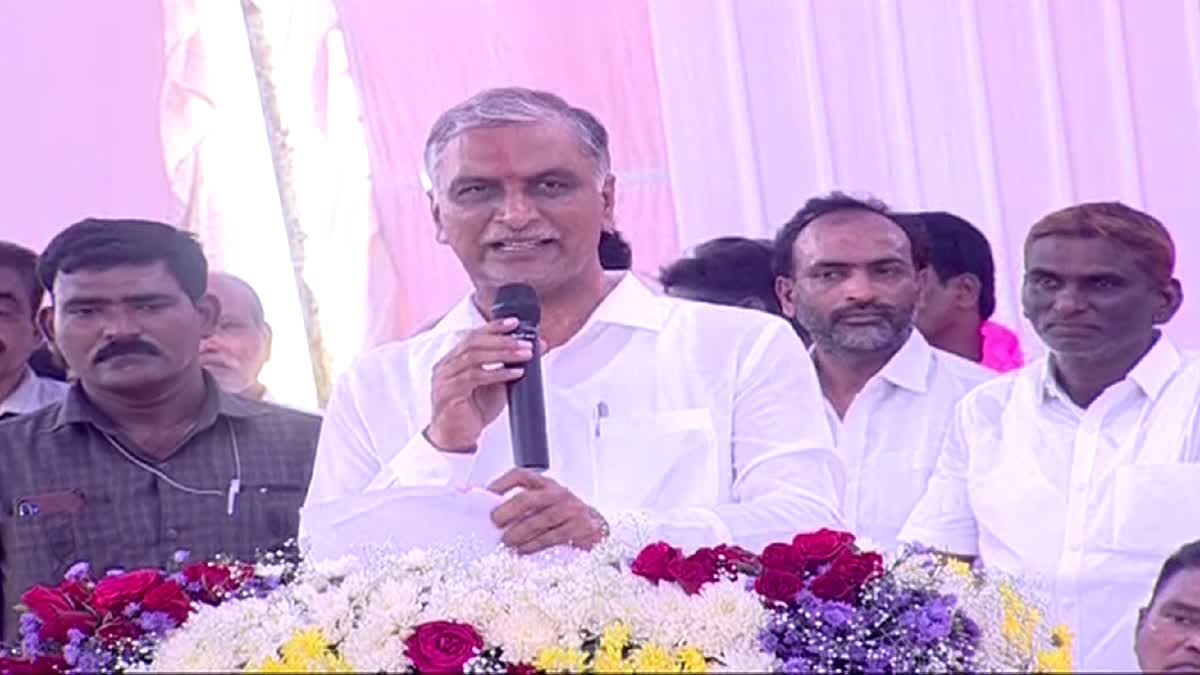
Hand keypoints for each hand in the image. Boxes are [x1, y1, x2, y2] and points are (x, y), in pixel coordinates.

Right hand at [425, 318, 532, 450]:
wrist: (456, 438)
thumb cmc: (474, 411)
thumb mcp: (496, 385)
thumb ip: (510, 366)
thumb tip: (537, 348)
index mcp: (453, 359)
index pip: (474, 335)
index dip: (494, 327)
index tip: (514, 323)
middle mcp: (446, 365)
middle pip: (474, 342)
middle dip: (503, 340)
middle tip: (525, 342)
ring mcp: (444, 378)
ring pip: (474, 356)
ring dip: (503, 354)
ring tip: (525, 354)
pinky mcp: (448, 393)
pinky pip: (475, 377)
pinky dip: (497, 373)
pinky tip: (514, 373)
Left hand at [488, 469, 608, 554]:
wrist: (596, 528)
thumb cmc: (564, 517)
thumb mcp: (545, 505)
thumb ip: (522, 507)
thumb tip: (488, 512)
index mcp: (545, 485)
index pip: (521, 476)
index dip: (502, 483)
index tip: (488, 493)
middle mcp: (557, 494)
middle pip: (528, 498)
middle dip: (508, 510)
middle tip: (495, 521)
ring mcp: (570, 509)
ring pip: (539, 520)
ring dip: (520, 532)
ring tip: (507, 542)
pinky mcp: (580, 526)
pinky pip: (553, 536)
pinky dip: (535, 544)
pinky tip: (524, 550)